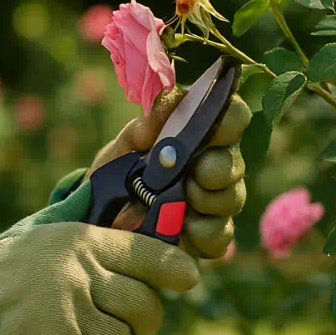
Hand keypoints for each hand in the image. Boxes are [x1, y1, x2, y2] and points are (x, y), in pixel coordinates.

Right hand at [0, 181, 199, 334]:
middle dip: (144, 315)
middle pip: (144, 305)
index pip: (148, 254)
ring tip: (97, 327)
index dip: (175, 268)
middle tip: (130, 317)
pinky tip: (79, 334)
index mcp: (76, 242)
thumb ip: (72, 215)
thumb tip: (95, 179)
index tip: (187, 276)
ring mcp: (68, 317)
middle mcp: (77, 277)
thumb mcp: (35, 233)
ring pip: (127, 334)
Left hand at [83, 86, 250, 258]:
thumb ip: (147, 124)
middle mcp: (213, 163)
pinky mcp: (207, 235)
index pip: (231, 115)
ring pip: (234, 197)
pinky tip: (182, 228)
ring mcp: (214, 201)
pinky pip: (221, 234)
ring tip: (182, 199)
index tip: (213, 127)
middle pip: (236, 161)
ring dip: (209, 199)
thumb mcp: (125, 145)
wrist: (99, 217)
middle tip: (196, 173)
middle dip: (219, 167)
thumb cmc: (119, 170)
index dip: (231, 118)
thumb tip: (170, 100)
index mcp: (198, 133)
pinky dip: (203, 232)